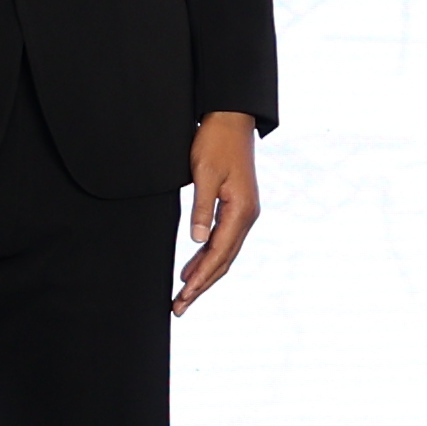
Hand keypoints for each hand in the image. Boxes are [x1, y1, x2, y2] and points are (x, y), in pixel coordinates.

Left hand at [174, 114, 261, 314]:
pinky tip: (193, 267)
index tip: (183, 296)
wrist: (232, 118)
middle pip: (224, 261)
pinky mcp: (238, 207)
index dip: (200, 279)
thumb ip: (200, 209)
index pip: (219, 254)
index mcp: (241, 211)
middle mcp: (247, 216)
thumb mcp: (203, 173)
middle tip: (179, 306)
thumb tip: (198, 242)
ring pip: (224, 253)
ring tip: (183, 294)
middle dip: (201, 286)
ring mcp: (245, 213)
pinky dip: (208, 257)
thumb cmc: (216, 141)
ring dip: (204, 275)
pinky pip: (224, 240)